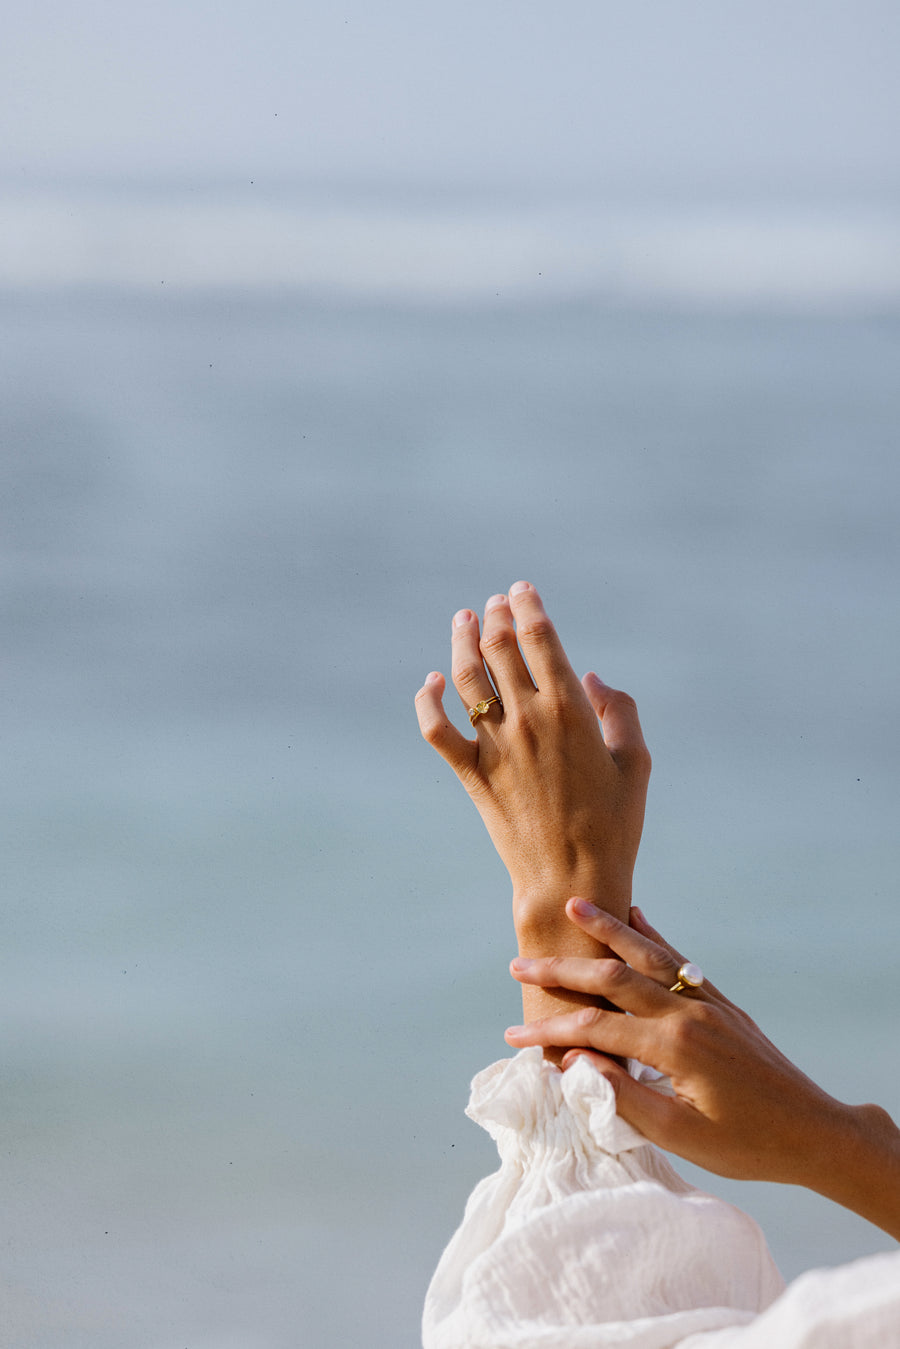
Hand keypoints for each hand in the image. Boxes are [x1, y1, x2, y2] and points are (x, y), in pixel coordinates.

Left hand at [414, 583, 650, 933]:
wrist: (572, 879)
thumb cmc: (615, 824)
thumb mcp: (636, 762)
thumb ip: (618, 710)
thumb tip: (592, 677)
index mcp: (571, 710)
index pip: (540, 639)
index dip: (528, 607)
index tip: (521, 591)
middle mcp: (528, 719)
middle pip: (500, 648)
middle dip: (496, 617)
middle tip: (494, 603)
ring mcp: (495, 746)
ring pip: (466, 676)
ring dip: (461, 640)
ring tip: (463, 619)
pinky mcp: (472, 774)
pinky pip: (437, 729)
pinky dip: (428, 700)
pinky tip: (431, 681)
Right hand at [504, 900, 899, 1237]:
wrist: (814, 1132)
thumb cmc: (746, 1146)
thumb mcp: (681, 1136)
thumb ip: (625, 1097)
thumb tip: (576, 1063)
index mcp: (674, 1046)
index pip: (596, 1030)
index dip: (550, 1032)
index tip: (513, 1036)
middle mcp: (688, 1012)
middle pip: (613, 978)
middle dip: (563, 969)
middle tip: (518, 962)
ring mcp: (707, 1001)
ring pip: (648, 954)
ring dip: (608, 928)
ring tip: (574, 903)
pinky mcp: (722, 1003)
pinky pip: (679, 959)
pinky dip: (654, 935)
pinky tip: (637, 915)